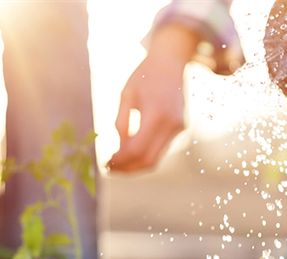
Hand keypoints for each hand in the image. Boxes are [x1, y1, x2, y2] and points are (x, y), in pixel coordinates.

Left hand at [109, 24, 200, 171]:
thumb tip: (119, 149)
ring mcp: (178, 128)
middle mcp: (171, 124)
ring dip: (135, 165)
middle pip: (148, 160)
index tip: (105, 163)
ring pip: (155, 158)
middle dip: (127, 169)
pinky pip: (160, 149)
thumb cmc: (145, 76)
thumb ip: (122, 122)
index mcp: (156, 113)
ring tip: (117, 163)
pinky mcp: (180, 128)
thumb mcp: (126, 95)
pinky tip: (130, 152)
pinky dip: (144, 155)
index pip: (136, 149)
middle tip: (110, 169)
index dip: (119, 160)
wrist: (171, 62)